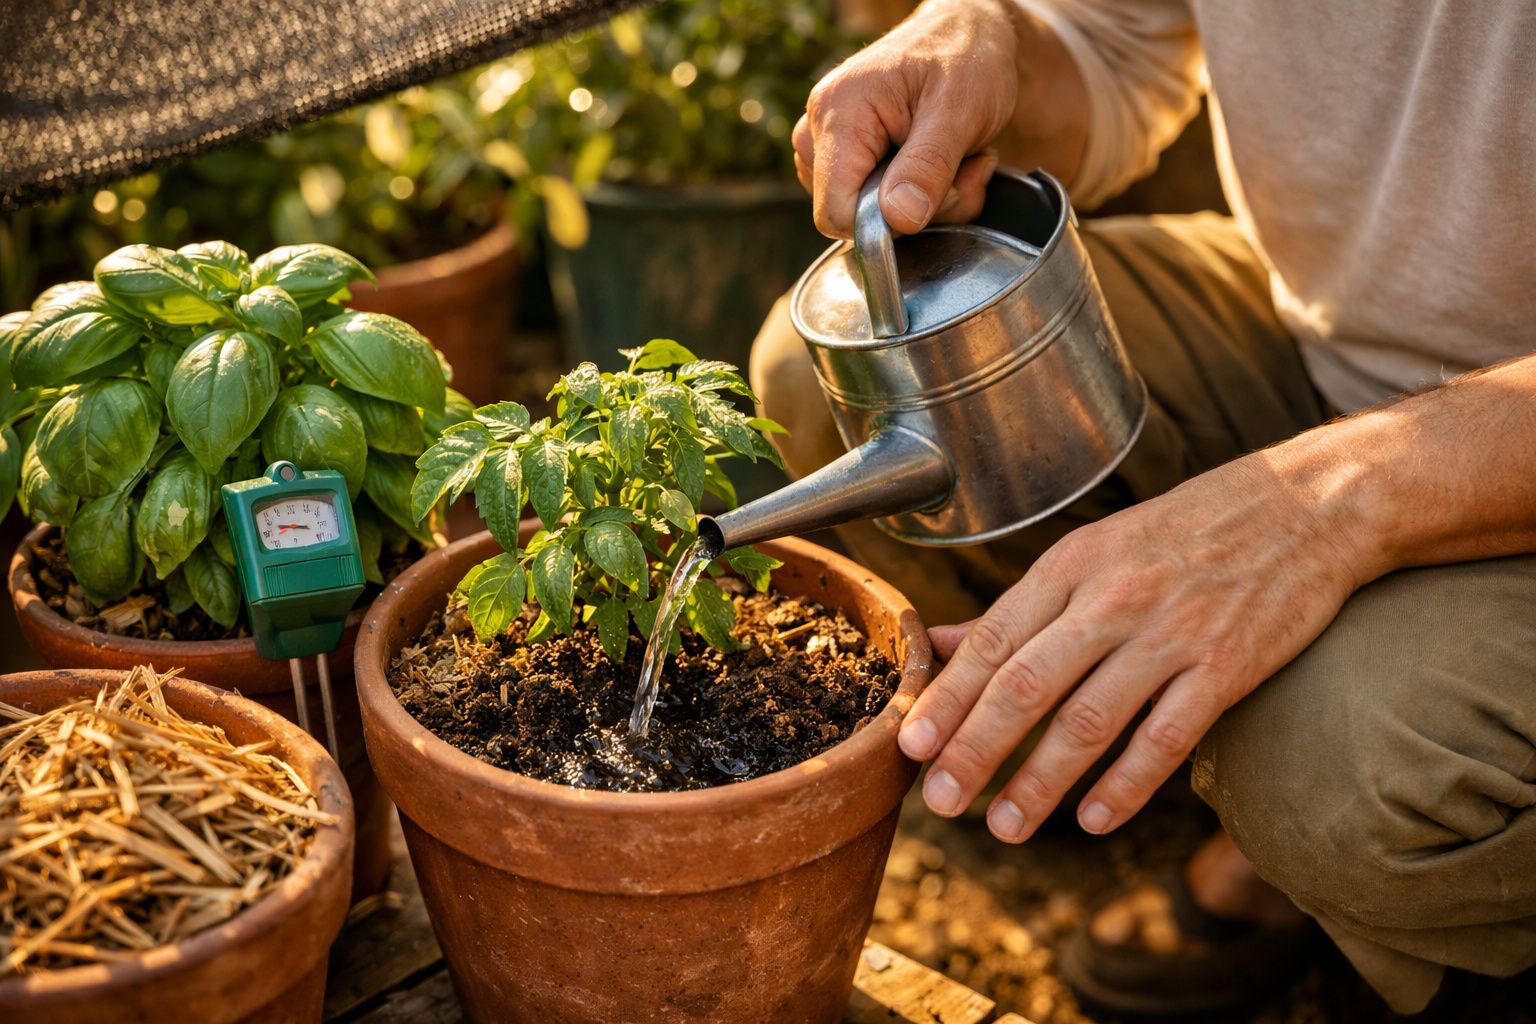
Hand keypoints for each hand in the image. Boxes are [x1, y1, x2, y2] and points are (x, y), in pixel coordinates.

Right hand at [794, 0, 1018, 237]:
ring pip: (864, 215)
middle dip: (916, 209)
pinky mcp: (844, 155)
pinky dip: (917, 197)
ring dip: (924, 203)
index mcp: (838, 114)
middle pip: (851, 217)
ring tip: (956, 159)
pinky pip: (871, 204)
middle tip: (963, 168)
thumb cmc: (966, 56)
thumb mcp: (959, 109)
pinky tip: (942, 163)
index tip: (935, 197)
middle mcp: (818, 130)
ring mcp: (827, 144)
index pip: (835, 212)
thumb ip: (928, 165)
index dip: (885, 224)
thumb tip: (898, 218)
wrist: (969, 33)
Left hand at [898, 444, 1378, 841]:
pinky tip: (1095, 820)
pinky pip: (1166, 736)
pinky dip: (1127, 784)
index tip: (909, 746)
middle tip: (940, 802)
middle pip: (1027, 685)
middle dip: (976, 750)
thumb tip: (937, 644)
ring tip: (1005, 826)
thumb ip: (1017, 608)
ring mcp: (1172, 633)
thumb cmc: (1186, 532)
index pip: (992, 641)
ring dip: (1041, 781)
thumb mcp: (1092, 551)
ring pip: (1089, 719)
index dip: (948, 698)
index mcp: (1071, 566)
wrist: (1308, 505)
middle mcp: (1113, 598)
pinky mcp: (1229, 665)